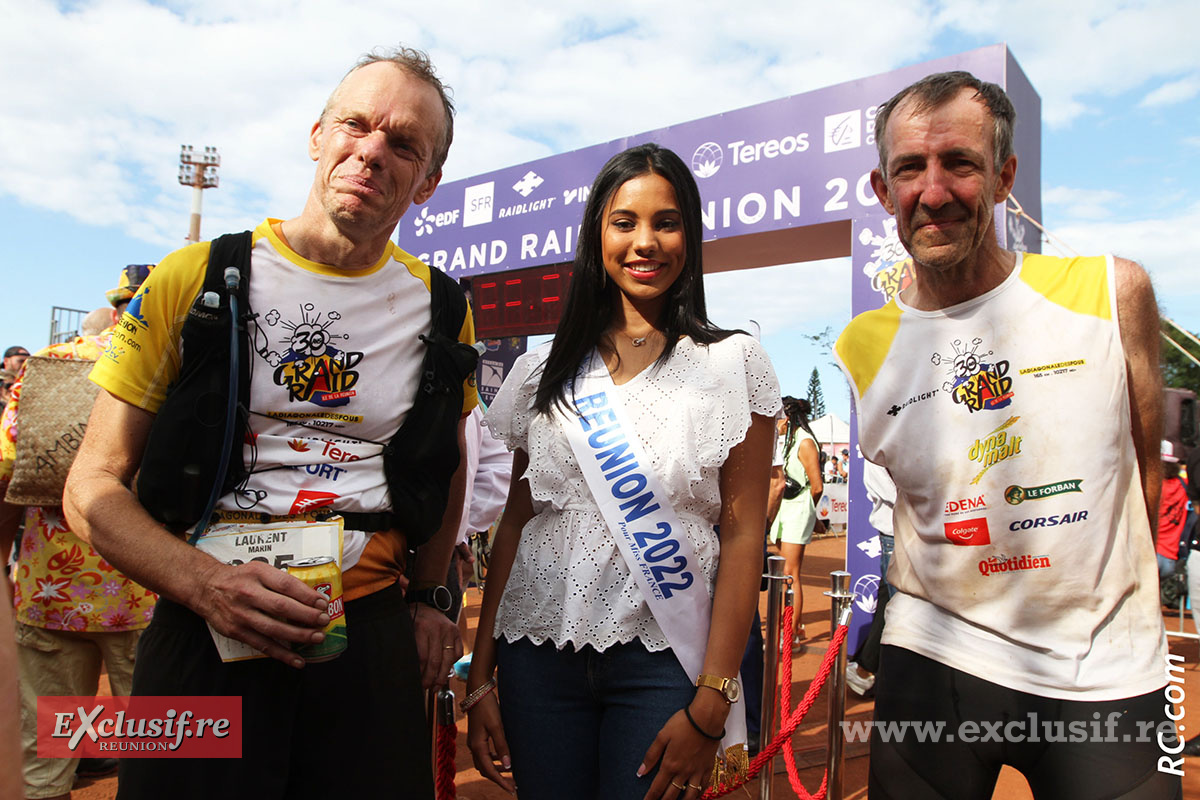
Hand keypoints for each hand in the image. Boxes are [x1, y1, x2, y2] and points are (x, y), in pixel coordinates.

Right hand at [190, 559, 328, 668]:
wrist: (206, 587)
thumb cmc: (239, 578)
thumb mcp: (259, 569)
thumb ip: (281, 580)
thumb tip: (312, 596)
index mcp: (257, 574)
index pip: (286, 585)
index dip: (307, 596)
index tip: (322, 603)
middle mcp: (248, 594)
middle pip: (282, 607)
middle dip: (306, 616)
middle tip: (323, 620)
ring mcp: (241, 615)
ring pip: (274, 629)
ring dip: (298, 636)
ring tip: (317, 637)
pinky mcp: (237, 631)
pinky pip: (263, 645)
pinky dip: (282, 654)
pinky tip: (298, 660)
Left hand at [410, 602, 461, 688]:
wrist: (427, 604)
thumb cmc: (414, 620)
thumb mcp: (407, 630)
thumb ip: (410, 648)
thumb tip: (408, 672)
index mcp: (422, 627)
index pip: (422, 656)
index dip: (420, 672)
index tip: (416, 682)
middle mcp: (437, 628)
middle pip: (435, 660)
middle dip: (430, 678)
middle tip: (425, 687)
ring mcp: (449, 630)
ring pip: (448, 660)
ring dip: (442, 676)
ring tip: (436, 686)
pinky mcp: (457, 632)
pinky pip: (457, 653)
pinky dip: (452, 664)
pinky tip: (445, 670)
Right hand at [467, 692, 514, 793]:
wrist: (478, 691)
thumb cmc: (487, 707)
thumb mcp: (497, 726)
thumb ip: (502, 746)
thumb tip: (508, 765)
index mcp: (478, 746)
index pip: (489, 771)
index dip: (501, 782)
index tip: (512, 790)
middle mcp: (474, 746)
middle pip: (486, 770)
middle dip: (499, 779)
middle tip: (513, 785)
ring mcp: (475, 742)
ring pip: (485, 763)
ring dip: (497, 770)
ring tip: (511, 774)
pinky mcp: (478, 736)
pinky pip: (485, 754)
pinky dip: (494, 760)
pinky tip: (503, 758)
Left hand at [638, 699, 725, 799]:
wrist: (706, 718)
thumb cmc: (683, 724)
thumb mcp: (662, 736)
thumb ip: (651, 755)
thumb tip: (640, 772)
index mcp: (670, 764)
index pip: (657, 788)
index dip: (650, 798)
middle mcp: (683, 772)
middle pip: (671, 795)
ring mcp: (697, 771)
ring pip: (689, 796)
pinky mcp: (708, 768)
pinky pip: (703, 787)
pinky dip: (697, 795)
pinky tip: (694, 796)